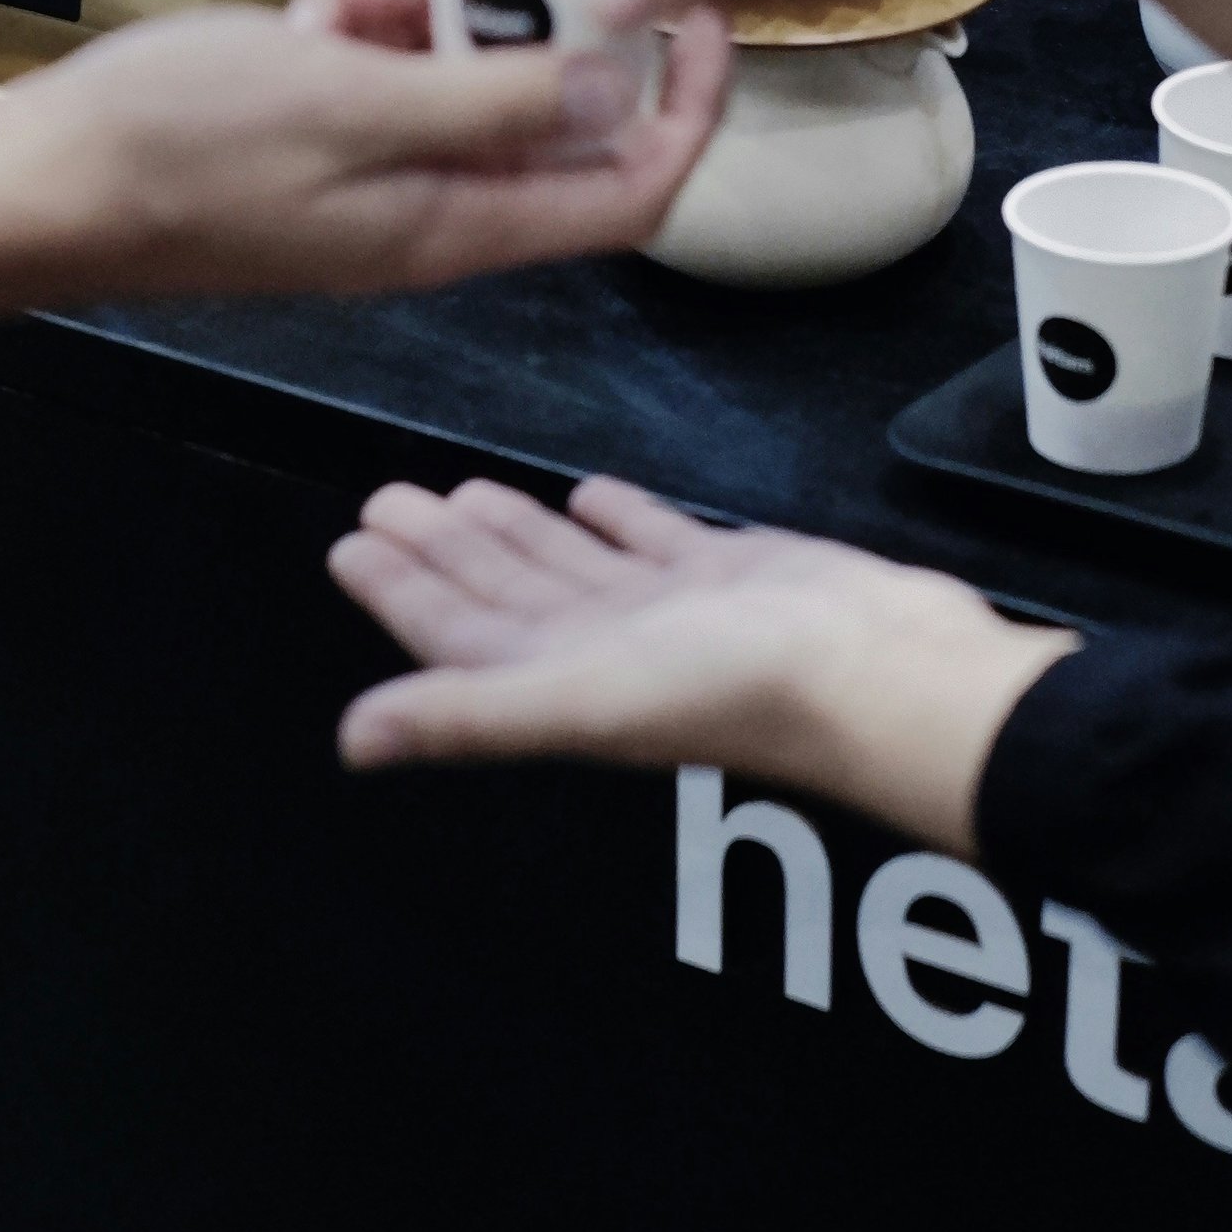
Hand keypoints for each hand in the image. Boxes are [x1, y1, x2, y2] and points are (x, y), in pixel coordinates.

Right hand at [3, 0, 730, 296]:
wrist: (42, 182)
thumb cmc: (185, 147)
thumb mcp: (353, 105)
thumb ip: (496, 104)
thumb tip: (623, 91)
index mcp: (468, 224)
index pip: (638, 188)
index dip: (692, 108)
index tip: (702, 9)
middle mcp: (445, 210)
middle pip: (560, 114)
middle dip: (533, 26)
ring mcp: (387, 173)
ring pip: (471, 74)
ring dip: (432, 12)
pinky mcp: (336, 136)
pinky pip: (396, 70)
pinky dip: (369, 22)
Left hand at [329, 474, 1079, 853]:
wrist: (880, 667)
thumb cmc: (742, 687)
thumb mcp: (586, 698)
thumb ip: (469, 713)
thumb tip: (351, 740)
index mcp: (562, 682)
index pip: (457, 635)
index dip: (402, 594)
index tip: (354, 544)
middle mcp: (607, 652)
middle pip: (504, 595)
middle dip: (445, 552)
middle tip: (389, 498)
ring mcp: (668, 614)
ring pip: (570, 566)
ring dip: (516, 532)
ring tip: (464, 491)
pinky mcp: (729, 577)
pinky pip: (652, 542)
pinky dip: (615, 518)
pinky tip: (590, 494)